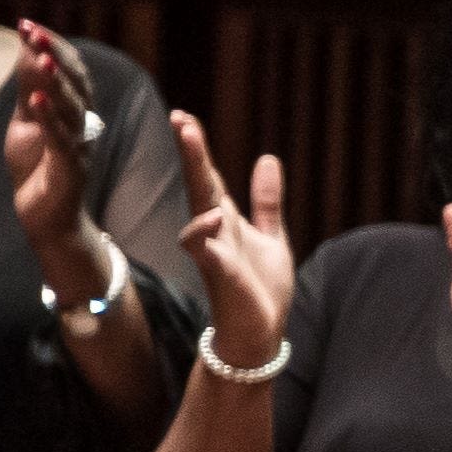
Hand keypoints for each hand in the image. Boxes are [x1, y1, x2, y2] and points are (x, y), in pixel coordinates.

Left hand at [3, 19, 123, 302]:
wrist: (47, 219)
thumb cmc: (38, 168)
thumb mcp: (26, 122)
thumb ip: (29, 89)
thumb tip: (24, 49)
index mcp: (75, 110)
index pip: (69, 69)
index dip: (51, 45)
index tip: (26, 23)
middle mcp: (83, 123)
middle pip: (73, 81)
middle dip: (52, 53)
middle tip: (31, 28)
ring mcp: (79, 146)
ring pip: (70, 107)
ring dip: (54, 80)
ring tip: (39, 56)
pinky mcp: (69, 169)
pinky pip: (60, 139)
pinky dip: (49, 118)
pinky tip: (36, 100)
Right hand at [167, 112, 296, 368]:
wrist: (257, 334)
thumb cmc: (259, 287)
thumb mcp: (270, 236)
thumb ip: (266, 201)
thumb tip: (268, 159)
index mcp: (226, 221)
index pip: (208, 178)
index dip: (197, 149)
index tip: (184, 117)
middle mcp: (215, 233)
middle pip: (201, 187)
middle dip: (193, 155)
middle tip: (181, 120)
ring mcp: (216, 255)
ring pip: (199, 217)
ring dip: (198, 188)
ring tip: (201, 161)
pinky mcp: (223, 279)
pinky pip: (209, 256)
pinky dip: (206, 239)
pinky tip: (208, 221)